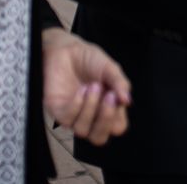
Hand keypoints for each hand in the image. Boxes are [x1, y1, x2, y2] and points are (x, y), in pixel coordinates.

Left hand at [42, 28, 130, 144]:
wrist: (66, 49)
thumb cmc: (89, 59)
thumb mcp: (110, 68)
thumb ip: (120, 83)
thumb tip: (128, 101)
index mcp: (107, 108)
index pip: (116, 128)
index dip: (117, 119)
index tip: (118, 97)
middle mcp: (91, 116)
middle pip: (99, 138)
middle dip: (105, 120)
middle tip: (110, 96)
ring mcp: (73, 116)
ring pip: (83, 131)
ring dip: (91, 108)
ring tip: (93, 86)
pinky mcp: (58, 111)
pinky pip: (68, 119)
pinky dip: (77, 105)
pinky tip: (81, 89)